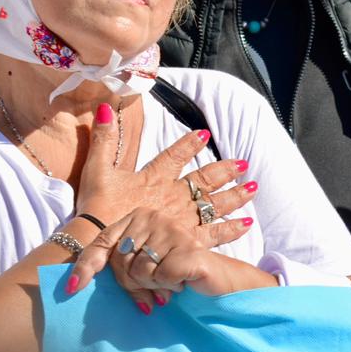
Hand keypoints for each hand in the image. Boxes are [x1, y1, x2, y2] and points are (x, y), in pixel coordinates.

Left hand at [67, 201, 271, 311]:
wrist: (216, 279)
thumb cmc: (174, 272)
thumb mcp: (140, 266)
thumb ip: (115, 266)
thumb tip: (73, 284)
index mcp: (138, 217)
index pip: (103, 242)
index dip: (86, 266)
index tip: (72, 288)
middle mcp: (153, 217)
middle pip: (119, 261)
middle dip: (131, 285)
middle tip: (149, 290)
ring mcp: (173, 230)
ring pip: (139, 271)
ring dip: (152, 287)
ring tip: (167, 284)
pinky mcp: (188, 248)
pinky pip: (160, 276)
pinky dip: (168, 287)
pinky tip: (180, 283)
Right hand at [76, 103, 251, 229]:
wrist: (98, 244)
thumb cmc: (96, 209)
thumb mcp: (97, 170)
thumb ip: (103, 140)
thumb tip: (107, 107)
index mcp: (153, 178)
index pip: (175, 155)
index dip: (190, 144)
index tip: (205, 134)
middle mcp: (173, 196)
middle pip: (205, 179)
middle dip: (226, 170)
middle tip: (244, 164)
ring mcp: (182, 219)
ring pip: (215, 204)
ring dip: (236, 195)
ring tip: (254, 188)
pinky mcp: (186, 242)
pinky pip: (214, 235)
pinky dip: (232, 230)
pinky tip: (248, 225)